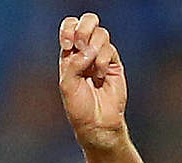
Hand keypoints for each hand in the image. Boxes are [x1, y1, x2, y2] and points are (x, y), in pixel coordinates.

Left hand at [58, 13, 127, 150]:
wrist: (98, 122)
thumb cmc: (79, 107)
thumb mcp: (67, 85)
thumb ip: (73, 64)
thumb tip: (87, 49)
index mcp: (68, 55)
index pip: (69, 27)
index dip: (69, 28)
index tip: (68, 45)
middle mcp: (84, 52)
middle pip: (88, 22)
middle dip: (84, 29)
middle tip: (80, 44)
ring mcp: (100, 56)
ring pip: (101, 34)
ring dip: (95, 48)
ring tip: (92, 70)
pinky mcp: (114, 63)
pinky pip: (110, 49)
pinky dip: (103, 61)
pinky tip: (101, 76)